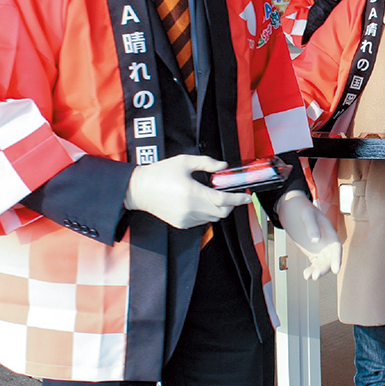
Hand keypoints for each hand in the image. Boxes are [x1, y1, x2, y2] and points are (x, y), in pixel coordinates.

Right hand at [124, 155, 252, 228]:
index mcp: (192, 193)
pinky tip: (199, 202)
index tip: (246, 196)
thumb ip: (207, 163)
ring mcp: (186, 219)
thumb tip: (223, 166)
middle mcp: (190, 209)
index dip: (238, 199)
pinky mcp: (181, 223)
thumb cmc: (160, 174)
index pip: (223, 200)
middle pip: (221, 212)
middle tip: (230, 193)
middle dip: (230, 204)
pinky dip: (207, 213)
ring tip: (211, 195)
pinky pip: (202, 221)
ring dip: (218, 208)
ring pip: (213, 218)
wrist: (138, 189)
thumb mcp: (184, 162)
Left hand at [276, 191, 342, 278]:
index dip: (337, 259)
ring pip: (323, 263)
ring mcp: (320, 247)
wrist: (291, 208)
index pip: (336, 247)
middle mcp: (327, 241)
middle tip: (315, 276)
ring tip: (308, 276)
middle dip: (324, 268)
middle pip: (330, 258)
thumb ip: (311, 226)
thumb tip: (316, 240)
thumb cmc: (301, 208)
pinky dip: (312, 270)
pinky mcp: (312, 252)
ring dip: (318, 271)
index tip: (335, 270)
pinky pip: (315, 263)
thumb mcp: (306, 214)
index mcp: (329, 231)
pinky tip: (306, 274)